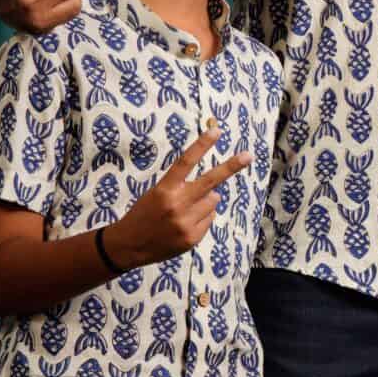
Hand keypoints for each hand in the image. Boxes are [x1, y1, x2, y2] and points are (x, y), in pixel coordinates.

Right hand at [107, 125, 250, 268]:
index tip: (216, 131)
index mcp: (164, 189)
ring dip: (206, 201)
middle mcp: (177, 204)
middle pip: (210, 181)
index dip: (201, 145)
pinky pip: (209, 219)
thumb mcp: (157, 194)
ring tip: (185, 210)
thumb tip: (215, 191)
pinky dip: (202, 219)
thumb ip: (183, 189)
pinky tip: (184, 224)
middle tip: (248, 156)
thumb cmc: (144, 214)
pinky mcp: (193, 238)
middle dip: (231, 167)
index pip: (185, 162)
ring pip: (212, 201)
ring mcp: (186, 222)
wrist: (129, 245)